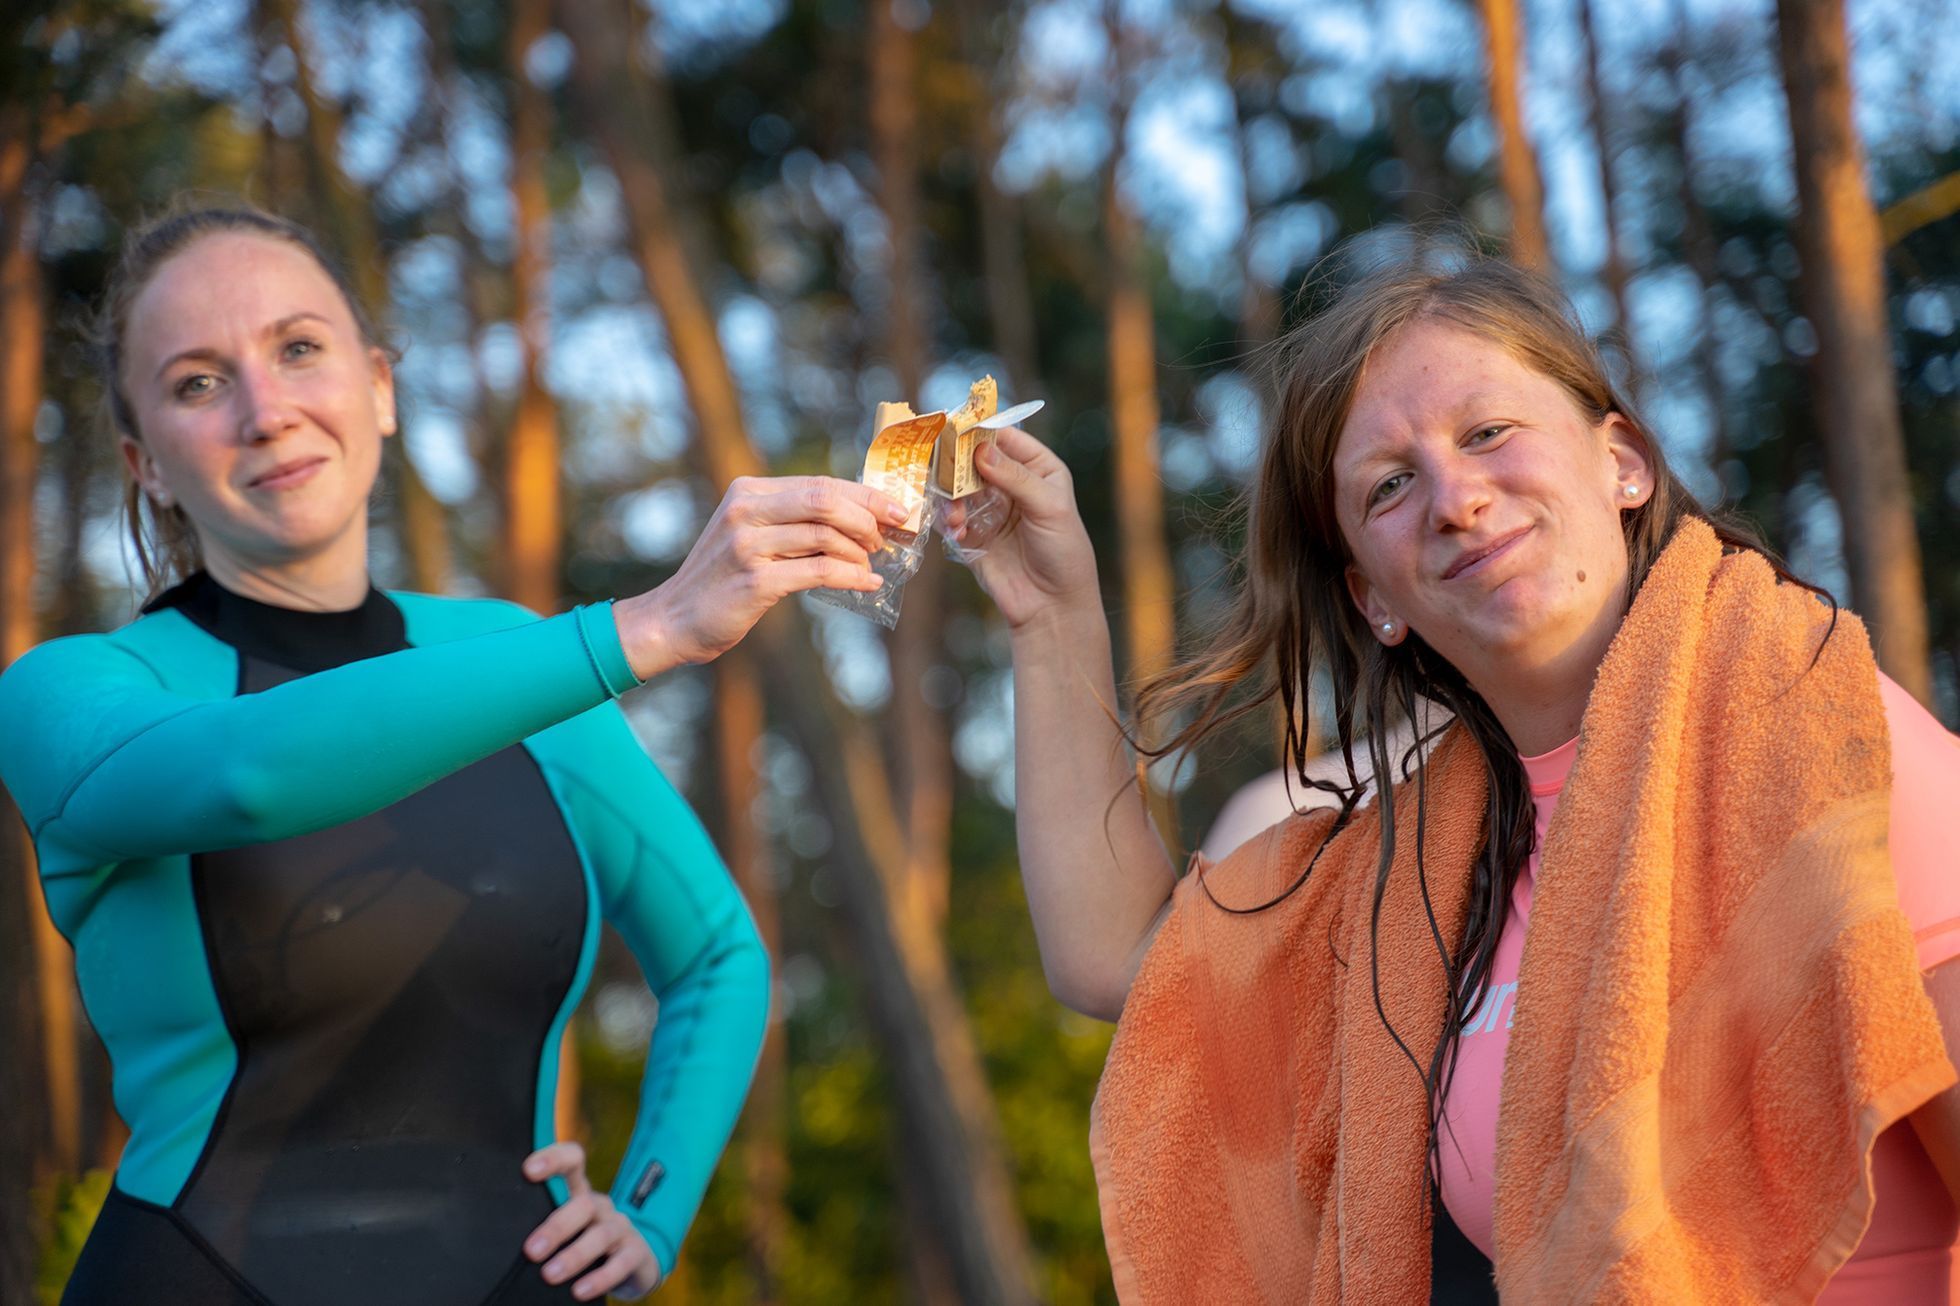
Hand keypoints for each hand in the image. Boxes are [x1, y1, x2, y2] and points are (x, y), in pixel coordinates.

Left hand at [521, 1141, 661, 1300]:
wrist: (631, 1263)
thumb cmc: (581, 1243)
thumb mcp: (563, 1227)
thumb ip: (538, 1222)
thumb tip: (492, 1238)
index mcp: (579, 1193)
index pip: (572, 1161)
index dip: (553, 1160)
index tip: (528, 1171)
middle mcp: (600, 1206)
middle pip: (583, 1204)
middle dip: (557, 1227)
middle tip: (531, 1251)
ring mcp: (621, 1228)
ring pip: (601, 1234)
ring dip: (574, 1255)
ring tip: (550, 1275)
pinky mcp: (636, 1253)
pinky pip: (622, 1263)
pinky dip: (600, 1279)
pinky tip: (580, 1291)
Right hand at [615, 476, 908, 677]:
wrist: (675, 619)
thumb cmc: (722, 579)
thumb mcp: (748, 534)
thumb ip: (791, 520)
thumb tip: (859, 517)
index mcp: (747, 492)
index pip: (819, 483)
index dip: (864, 495)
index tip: (896, 508)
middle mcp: (745, 511)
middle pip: (825, 501)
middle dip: (868, 517)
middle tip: (887, 537)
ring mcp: (748, 545)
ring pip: (825, 536)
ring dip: (859, 552)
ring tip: (871, 565)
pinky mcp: (755, 580)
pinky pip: (819, 572)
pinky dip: (851, 577)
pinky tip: (867, 584)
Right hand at [960, 427, 1099, 630]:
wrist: (1051, 606)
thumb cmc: (1064, 553)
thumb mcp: (1050, 508)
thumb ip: (1016, 478)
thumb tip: (981, 450)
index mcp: (1037, 468)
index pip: (1004, 437)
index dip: (980, 430)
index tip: (955, 427)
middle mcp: (1010, 483)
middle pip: (973, 458)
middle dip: (956, 462)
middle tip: (942, 466)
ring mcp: (988, 508)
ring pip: (956, 486)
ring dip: (950, 494)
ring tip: (956, 513)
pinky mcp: (970, 533)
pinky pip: (949, 515)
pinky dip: (947, 518)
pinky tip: (956, 529)